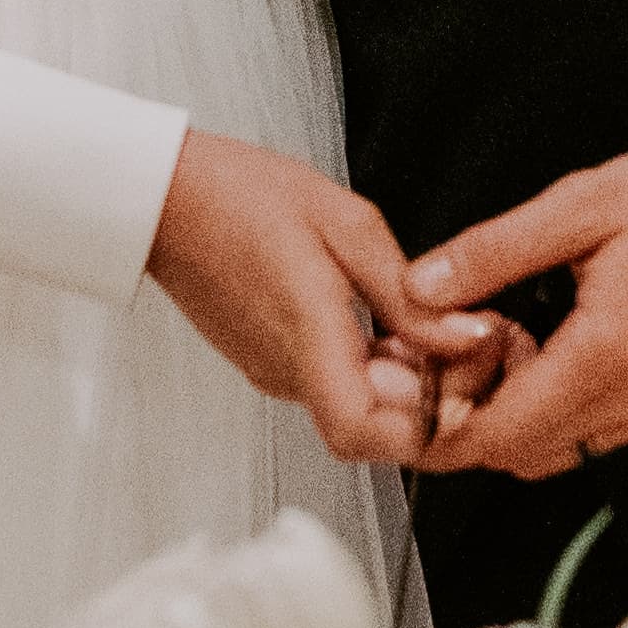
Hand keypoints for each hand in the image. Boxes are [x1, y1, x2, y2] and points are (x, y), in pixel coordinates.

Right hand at [146, 133, 494, 467]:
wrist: (163, 197)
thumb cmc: (239, 195)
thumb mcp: (345, 224)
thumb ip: (408, 292)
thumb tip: (463, 336)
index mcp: (306, 335)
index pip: (365, 433)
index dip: (424, 428)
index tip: (462, 388)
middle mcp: (287, 370)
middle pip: (372, 431)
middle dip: (428, 401)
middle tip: (461, 345)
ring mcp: (275, 371)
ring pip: (356, 408)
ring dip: (403, 382)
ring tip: (428, 323)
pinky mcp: (271, 362)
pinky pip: (334, 384)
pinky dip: (372, 366)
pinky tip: (386, 320)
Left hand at [399, 144, 627, 477]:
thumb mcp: (583, 203)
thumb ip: (495, 250)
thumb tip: (422, 286)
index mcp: (608, 353)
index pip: (503, 436)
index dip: (441, 432)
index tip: (406, 402)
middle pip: (522, 455)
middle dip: (469, 424)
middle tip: (438, 366)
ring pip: (558, 451)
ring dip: (512, 420)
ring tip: (492, 352)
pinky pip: (595, 433)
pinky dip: (555, 412)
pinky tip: (543, 354)